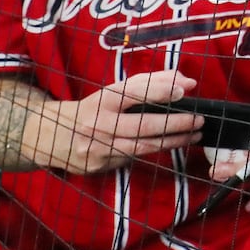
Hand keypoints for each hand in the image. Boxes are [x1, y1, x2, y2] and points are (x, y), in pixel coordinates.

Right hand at [27, 71, 201, 174]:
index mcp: (104, 99)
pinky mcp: (99, 166)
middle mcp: (100, 123)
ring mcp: (98, 148)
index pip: (134, 92)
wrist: (50, 136)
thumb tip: (187, 83)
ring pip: (143, 146)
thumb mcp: (115, 91)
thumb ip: (152, 83)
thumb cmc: (94, 109)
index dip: (159, 91)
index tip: (183, 90)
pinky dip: (155, 151)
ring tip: (195, 134)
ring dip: (174, 141)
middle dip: (176, 124)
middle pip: (143, 125)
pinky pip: (132, 159)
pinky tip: (172, 145)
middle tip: (199, 120)